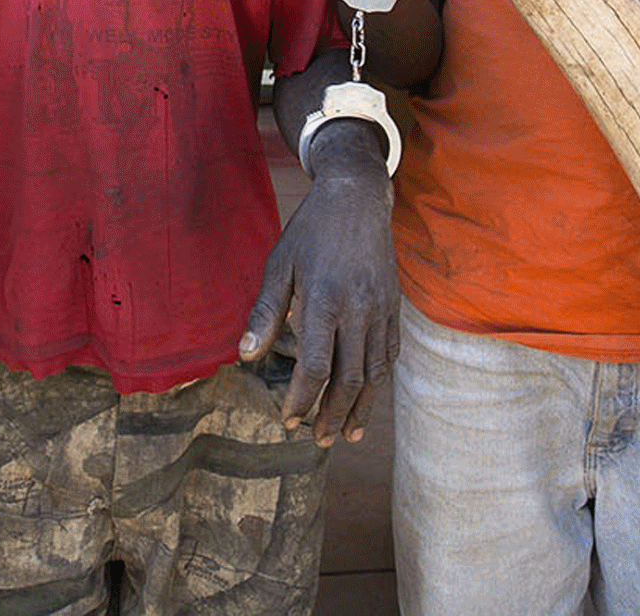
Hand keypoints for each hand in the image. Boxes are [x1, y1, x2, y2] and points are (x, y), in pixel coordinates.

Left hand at [239, 159, 396, 445]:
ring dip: (360, 409)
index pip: (316, 367)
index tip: (288, 421)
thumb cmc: (310, 232)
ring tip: (344, 434)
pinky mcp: (394, 307)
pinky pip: (389, 354)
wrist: (357, 198)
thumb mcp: (279, 264)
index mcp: (324, 300)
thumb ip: (265, 312)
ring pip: (375, 374)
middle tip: (318, 440)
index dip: (302, 400)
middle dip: (332, 415)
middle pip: (349, 379)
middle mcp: (358, 310)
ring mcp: (381, 310)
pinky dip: (379, 383)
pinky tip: (366, 400)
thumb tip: (245, 356)